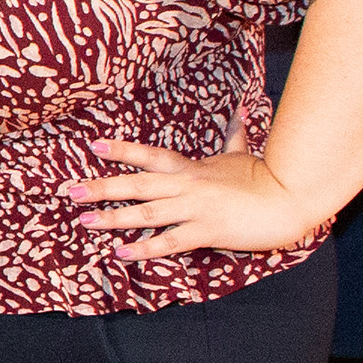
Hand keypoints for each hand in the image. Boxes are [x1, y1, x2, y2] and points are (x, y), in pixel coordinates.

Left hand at [71, 139, 329, 259]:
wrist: (292, 197)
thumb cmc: (268, 176)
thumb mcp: (244, 154)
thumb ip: (236, 134)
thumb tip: (242, 110)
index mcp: (192, 169)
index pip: (149, 156)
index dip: (121, 151)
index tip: (93, 146)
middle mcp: (187, 186)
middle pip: (136, 184)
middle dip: (101, 187)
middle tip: (69, 191)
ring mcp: (195, 208)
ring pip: (146, 213)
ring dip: (112, 218)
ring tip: (84, 221)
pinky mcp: (207, 230)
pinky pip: (170, 241)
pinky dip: (144, 248)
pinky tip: (120, 253)